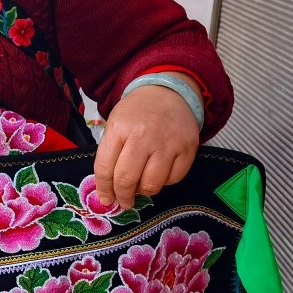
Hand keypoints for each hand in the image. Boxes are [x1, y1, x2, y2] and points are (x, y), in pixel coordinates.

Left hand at [94, 72, 201, 208]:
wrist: (168, 91)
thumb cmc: (137, 113)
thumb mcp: (115, 125)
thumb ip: (109, 155)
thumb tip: (108, 191)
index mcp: (120, 128)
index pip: (106, 168)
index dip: (104, 189)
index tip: (106, 199)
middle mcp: (144, 135)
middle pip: (127, 180)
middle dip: (122, 197)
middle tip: (124, 201)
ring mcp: (168, 142)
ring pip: (151, 185)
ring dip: (143, 191)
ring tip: (142, 184)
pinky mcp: (188, 148)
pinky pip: (173, 179)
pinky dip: (164, 182)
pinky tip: (160, 172)